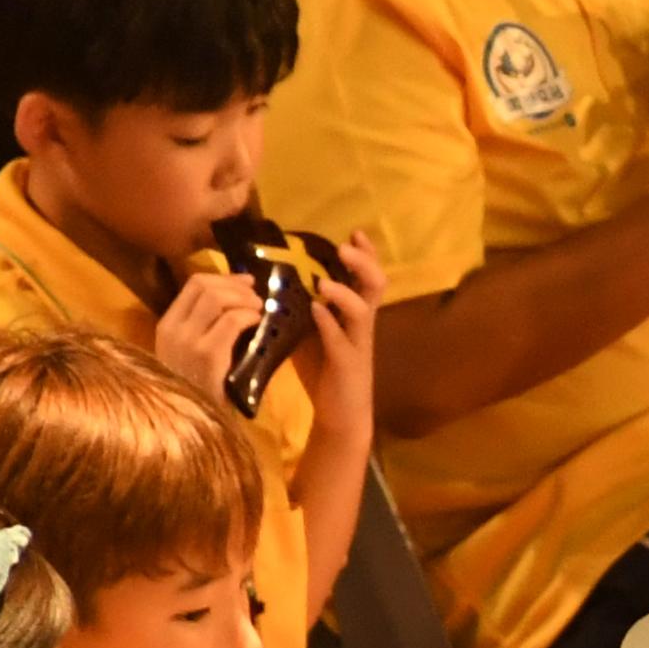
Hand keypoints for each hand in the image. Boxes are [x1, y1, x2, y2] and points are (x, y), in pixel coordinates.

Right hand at [155, 269, 255, 401]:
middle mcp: (172, 329)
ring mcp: (187, 341)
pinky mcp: (207, 355)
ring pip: (216, 297)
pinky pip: (231, 320)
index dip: (224, 277)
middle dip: (236, 285)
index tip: (246, 282)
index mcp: (167, 326)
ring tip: (259, 309)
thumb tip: (240, 297)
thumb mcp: (193, 355)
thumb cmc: (200, 392)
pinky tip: (258, 323)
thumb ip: (207, 327)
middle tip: (256, 296)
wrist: (191, 426)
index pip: (193, 284)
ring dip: (244, 298)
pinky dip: (249, 315)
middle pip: (204, 285)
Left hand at [291, 243, 386, 438]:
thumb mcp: (311, 331)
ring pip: (363, 310)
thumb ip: (302, 308)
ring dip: (343, 292)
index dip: (365, 254)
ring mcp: (356, 344)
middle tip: (346, 246)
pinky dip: (328, 323)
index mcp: (354, 315)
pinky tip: (316, 311)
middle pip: (375, 285)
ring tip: (324, 280)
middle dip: (363, 262)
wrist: (340, 415)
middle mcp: (361, 325)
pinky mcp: (347, 365)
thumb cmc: (324, 372)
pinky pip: (341, 341)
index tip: (354, 233)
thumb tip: (273, 281)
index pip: (366, 277)